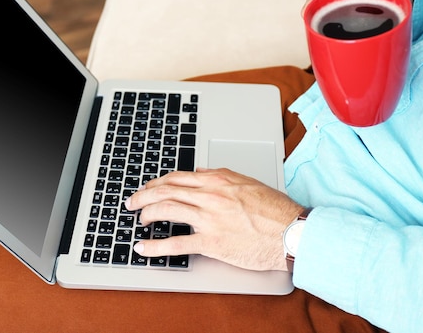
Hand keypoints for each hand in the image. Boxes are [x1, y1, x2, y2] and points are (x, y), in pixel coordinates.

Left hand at [125, 168, 303, 271]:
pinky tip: (143, 248)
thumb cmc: (274, 209)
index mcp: (217, 180)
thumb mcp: (246, 182)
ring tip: (139, 220)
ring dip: (147, 214)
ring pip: (166, 210)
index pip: (177, 178)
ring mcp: (209, 219)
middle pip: (165, 191)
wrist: (291, 232)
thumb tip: (201, 172)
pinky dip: (155, 246)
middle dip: (143, 196)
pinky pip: (176, 244)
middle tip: (132, 202)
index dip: (157, 183)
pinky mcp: (212, 242)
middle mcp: (210, 196)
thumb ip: (221, 176)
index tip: (148, 188)